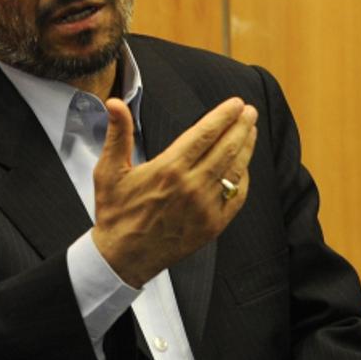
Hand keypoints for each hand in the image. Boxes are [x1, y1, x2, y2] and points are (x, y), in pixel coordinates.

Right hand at [91, 97, 256, 287]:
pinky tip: (243, 167)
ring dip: (246, 148)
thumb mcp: (109, 171)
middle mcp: (191, 186)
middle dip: (241, 126)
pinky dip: (243, 179)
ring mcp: (205, 207)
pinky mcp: (212, 225)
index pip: (204, 134)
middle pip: (226, 148)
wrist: (123, 256)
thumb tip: (115, 103)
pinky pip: (236, 197)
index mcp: (168, 169)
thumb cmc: (115, 212)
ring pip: (235, 171)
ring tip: (252, 131)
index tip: (235, 104)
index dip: (223, 116)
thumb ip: (118, 134)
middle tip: (250, 111)